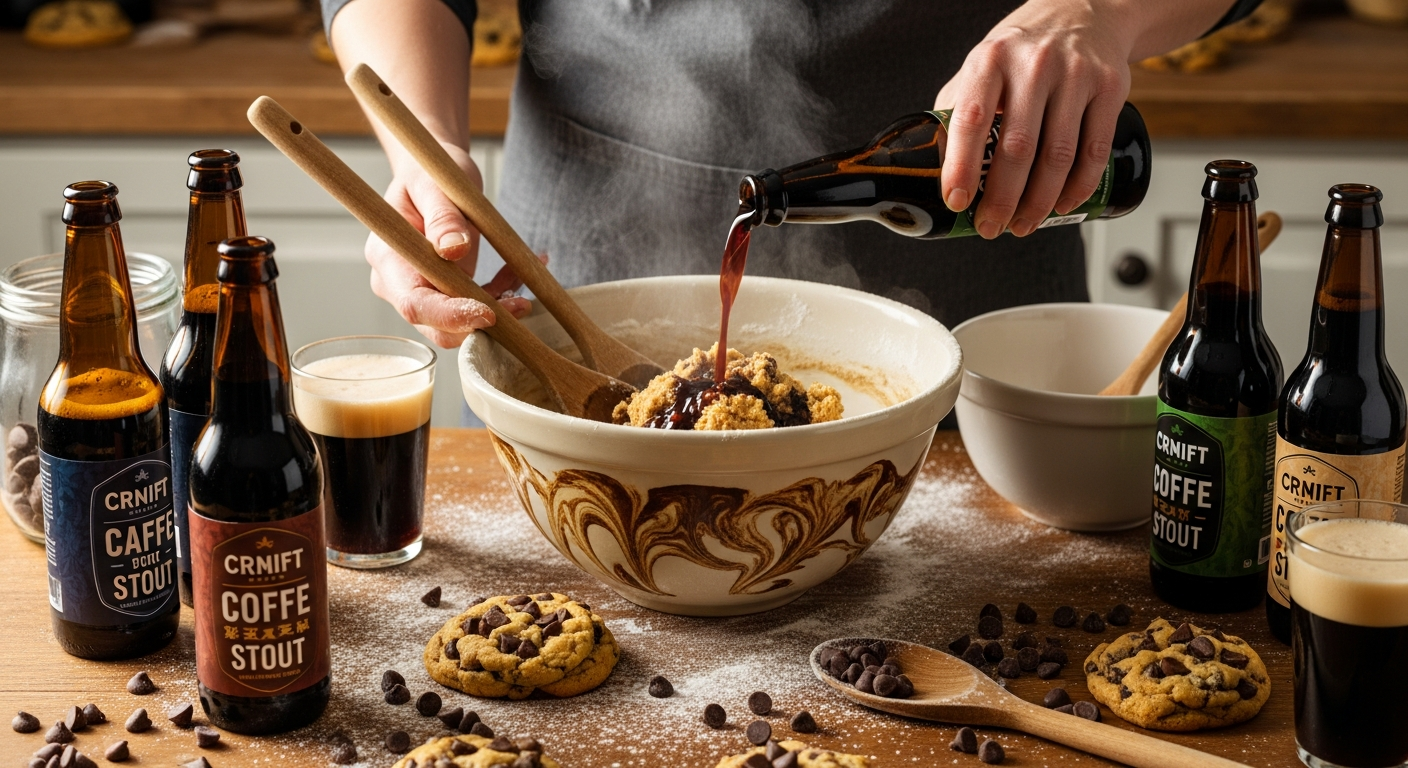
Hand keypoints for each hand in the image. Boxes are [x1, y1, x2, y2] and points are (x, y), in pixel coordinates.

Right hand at [366, 143, 532, 347]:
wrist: (430, 173)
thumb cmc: (428, 172)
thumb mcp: (435, 186)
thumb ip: (443, 217)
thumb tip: (454, 250)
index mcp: (388, 258)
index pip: (414, 303)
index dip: (449, 315)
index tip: (487, 313)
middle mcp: (398, 282)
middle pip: (434, 324)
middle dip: (478, 322)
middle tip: (520, 304)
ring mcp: (420, 289)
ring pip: (458, 323)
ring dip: (495, 311)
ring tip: (522, 285)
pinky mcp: (443, 291)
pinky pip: (473, 307)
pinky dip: (499, 296)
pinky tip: (517, 274)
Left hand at [935, 0, 1133, 238]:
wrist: (1083, 13)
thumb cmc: (1023, 51)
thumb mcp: (982, 66)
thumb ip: (958, 109)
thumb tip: (934, 165)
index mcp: (991, 60)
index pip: (972, 120)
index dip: (962, 167)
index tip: (957, 201)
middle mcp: (1034, 64)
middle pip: (1018, 148)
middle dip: (1002, 199)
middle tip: (991, 227)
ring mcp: (1076, 74)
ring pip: (1058, 156)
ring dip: (1039, 202)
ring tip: (1024, 224)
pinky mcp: (1111, 87)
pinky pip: (1095, 150)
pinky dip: (1078, 187)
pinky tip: (1063, 204)